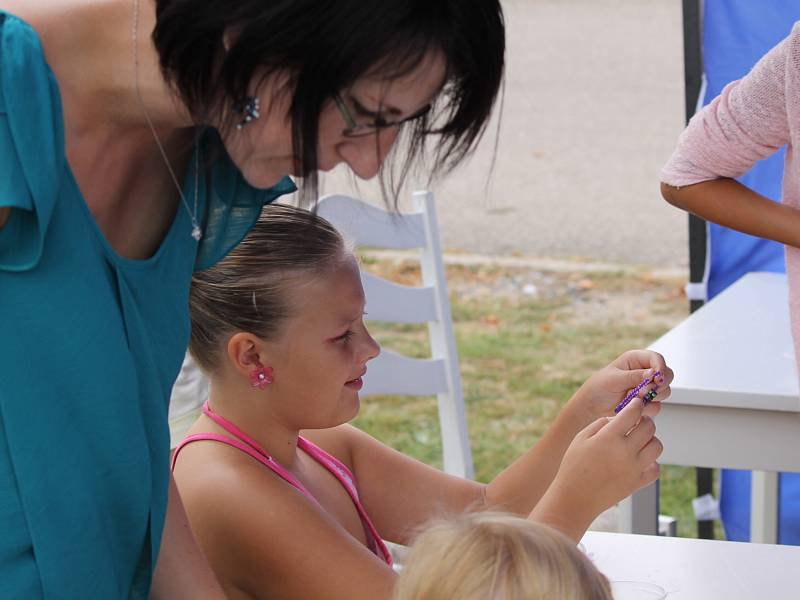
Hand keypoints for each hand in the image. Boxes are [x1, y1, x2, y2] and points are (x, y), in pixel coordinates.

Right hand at [530, 397, 661, 539]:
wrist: (575, 498)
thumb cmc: (573, 466)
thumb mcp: (580, 438)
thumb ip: (600, 424)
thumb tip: (617, 419)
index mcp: (609, 438)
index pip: (632, 413)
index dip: (636, 405)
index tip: (636, 404)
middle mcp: (625, 452)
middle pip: (649, 428)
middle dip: (644, 421)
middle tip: (637, 422)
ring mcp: (633, 469)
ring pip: (656, 446)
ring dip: (650, 440)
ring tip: (639, 441)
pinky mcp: (637, 483)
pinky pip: (655, 469)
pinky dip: (651, 462)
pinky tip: (640, 460)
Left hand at [568, 349, 672, 423]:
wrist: (592, 408)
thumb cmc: (598, 388)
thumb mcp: (613, 379)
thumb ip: (634, 376)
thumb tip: (653, 373)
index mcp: (635, 360)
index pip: (656, 358)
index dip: (660, 367)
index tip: (657, 378)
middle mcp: (644, 372)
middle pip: (667, 374)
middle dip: (658, 384)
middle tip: (642, 392)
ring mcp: (647, 388)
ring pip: (664, 391)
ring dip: (652, 397)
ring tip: (632, 398)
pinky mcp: (647, 402)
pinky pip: (657, 406)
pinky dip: (647, 408)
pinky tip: (632, 406)